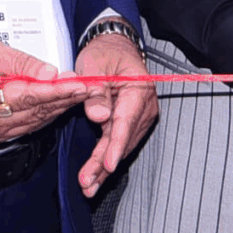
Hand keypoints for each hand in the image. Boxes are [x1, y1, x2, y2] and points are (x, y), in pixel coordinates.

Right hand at [0, 35, 87, 147]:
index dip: (58, 91)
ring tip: (77, 93)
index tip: (79, 84)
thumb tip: (50, 74)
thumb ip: (21, 64)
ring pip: (34, 123)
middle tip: (86, 86)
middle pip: (36, 113)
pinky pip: (25, 126)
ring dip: (57, 108)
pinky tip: (56, 103)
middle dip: (64, 99)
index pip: (30, 98)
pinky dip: (42, 114)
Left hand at [73, 30, 157, 196]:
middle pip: (124, 139)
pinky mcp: (130, 122)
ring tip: (89, 185)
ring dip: (104, 167)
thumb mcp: (94, 66)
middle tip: (88, 182)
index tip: (108, 164)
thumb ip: (96, 92)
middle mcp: (143, 105)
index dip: (116, 145)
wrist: (113, 47)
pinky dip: (106, 158)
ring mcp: (138, 115)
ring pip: (121, 146)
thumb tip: (99, 116)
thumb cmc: (105, 53)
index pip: (127, 121)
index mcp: (139, 88)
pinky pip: (118, 142)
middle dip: (105, 164)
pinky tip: (97, 175)